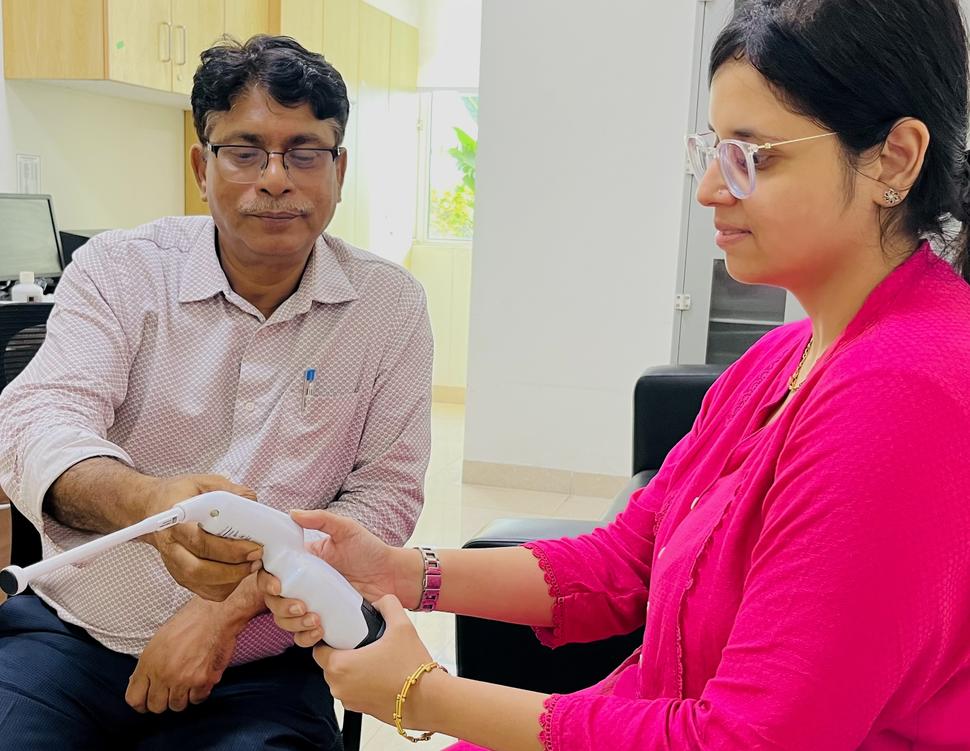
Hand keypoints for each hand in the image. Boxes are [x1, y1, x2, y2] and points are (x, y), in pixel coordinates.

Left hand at [125, 595, 242, 712]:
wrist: (215, 615)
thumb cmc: (188, 622)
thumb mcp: (158, 641)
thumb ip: (149, 665)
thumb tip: (144, 683)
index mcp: (149, 663)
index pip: (134, 699)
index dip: (141, 703)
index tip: (147, 701)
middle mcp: (163, 675)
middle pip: (156, 707)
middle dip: (162, 701)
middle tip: (170, 691)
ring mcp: (184, 680)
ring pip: (177, 706)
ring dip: (182, 697)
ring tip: (187, 682)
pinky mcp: (203, 681)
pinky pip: (197, 699)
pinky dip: (199, 692)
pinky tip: (200, 679)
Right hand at [144, 474, 261, 600]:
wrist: (152, 507)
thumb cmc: (181, 494)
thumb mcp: (203, 482)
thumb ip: (228, 490)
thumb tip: (252, 502)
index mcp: (174, 523)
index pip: (200, 543)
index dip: (229, 549)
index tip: (254, 547)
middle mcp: (171, 548)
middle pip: (200, 570)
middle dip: (233, 569)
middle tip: (257, 558)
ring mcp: (174, 566)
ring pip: (203, 584)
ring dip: (232, 579)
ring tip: (252, 564)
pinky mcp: (180, 577)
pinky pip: (204, 591)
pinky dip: (225, 586)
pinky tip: (238, 571)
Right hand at [256, 509, 422, 645]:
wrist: (392, 576)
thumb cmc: (369, 550)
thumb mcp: (347, 529)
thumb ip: (322, 519)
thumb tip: (293, 514)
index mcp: (302, 562)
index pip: (270, 572)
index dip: (266, 581)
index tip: (277, 585)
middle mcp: (302, 585)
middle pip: (273, 601)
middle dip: (282, 606)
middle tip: (301, 606)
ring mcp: (312, 605)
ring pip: (284, 620)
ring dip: (293, 623)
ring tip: (315, 620)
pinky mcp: (324, 623)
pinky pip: (303, 637)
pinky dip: (305, 637)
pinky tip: (319, 630)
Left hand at [313, 595, 441, 726]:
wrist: (428, 700)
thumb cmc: (411, 668)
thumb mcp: (401, 626)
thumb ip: (388, 605)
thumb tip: (381, 601)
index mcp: (340, 666)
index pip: (318, 650)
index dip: (328, 639)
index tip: (341, 633)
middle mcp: (339, 687)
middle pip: (329, 665)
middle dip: (341, 653)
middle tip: (359, 643)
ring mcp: (350, 701)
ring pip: (341, 679)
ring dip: (351, 668)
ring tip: (372, 657)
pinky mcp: (361, 710)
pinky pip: (353, 691)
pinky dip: (361, 682)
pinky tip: (379, 672)